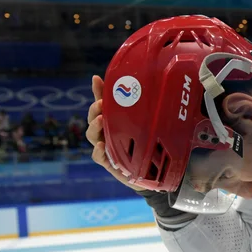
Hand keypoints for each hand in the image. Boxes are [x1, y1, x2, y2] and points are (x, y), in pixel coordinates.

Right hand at [86, 75, 144, 191]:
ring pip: (92, 136)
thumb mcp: (151, 128)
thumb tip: (159, 92)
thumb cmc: (150, 147)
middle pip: (93, 118)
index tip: (96, 79)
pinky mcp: (108, 162)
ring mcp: (106, 147)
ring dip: (94, 127)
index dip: (98, 91)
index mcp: (115, 121)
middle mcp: (107, 132)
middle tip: (101, 103)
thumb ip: (149, 114)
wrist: (153, 173)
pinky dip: (98, 151)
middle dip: (94, 109)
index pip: (103, 103)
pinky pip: (97, 156)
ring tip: (100, 120)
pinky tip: (102, 146)